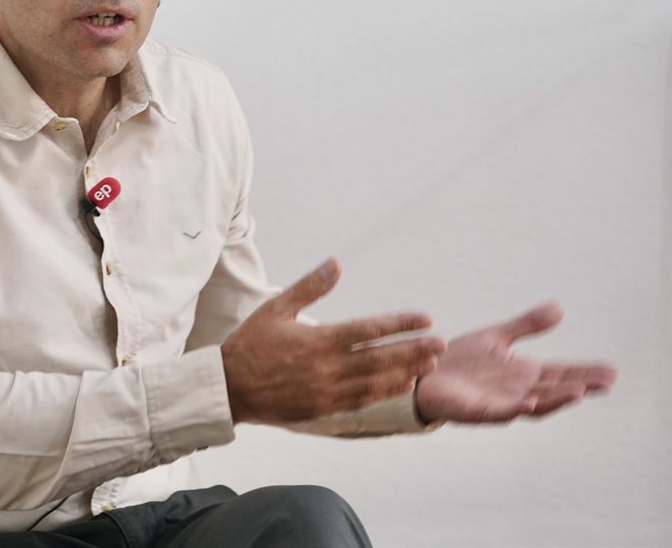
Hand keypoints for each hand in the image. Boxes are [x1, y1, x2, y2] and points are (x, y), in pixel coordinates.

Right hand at [221, 258, 445, 424]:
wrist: (230, 387)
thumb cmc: (251, 343)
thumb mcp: (277, 307)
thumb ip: (310, 287)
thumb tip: (337, 264)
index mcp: (317, 340)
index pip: (368, 330)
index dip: (399, 324)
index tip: (424, 319)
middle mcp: (326, 368)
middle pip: (380, 358)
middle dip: (414, 350)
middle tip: (440, 343)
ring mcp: (326, 391)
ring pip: (376, 382)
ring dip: (405, 372)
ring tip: (430, 363)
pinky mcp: (323, 408)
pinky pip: (362, 401)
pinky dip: (385, 392)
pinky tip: (403, 384)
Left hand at [414, 303, 617, 423]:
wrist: (421, 375)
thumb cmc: (459, 361)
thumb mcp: (496, 337)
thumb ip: (526, 326)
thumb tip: (559, 308)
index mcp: (523, 374)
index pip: (560, 373)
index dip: (585, 373)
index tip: (612, 371)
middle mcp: (517, 391)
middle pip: (554, 390)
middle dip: (581, 386)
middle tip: (608, 381)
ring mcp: (499, 403)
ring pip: (533, 404)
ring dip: (555, 400)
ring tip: (578, 392)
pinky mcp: (476, 410)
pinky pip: (499, 412)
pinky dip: (514, 409)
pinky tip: (528, 403)